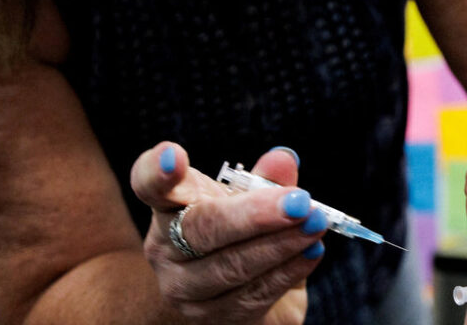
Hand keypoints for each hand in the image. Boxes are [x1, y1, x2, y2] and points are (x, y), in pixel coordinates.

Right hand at [131, 142, 327, 324]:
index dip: (158, 172)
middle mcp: (166, 247)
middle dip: (255, 215)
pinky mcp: (211, 318)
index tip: (174, 157)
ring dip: (281, 244)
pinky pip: (253, 295)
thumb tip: (283, 160)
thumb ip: (266, 181)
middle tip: (300, 203)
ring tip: (316, 224)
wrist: (231, 294)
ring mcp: (183, 287)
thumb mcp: (251, 202)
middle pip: (200, 229)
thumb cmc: (239, 234)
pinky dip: (288, 271)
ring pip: (230, 267)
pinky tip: (312, 252)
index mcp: (170, 206)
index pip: (150, 185)